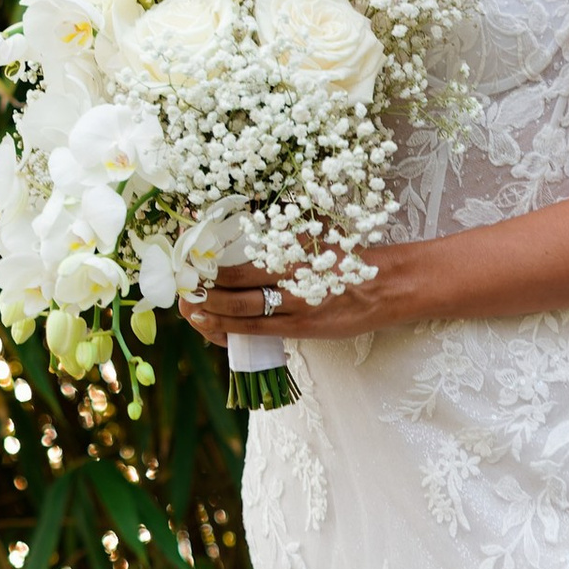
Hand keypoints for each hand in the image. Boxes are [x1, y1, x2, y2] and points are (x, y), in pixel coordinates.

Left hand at [177, 254, 408, 347]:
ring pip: (242, 315)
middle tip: (181, 286)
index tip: (190, 263)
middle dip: (203, 292)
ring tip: (190, 307)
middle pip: (234, 293)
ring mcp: (296, 311)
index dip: (209, 269)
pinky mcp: (304, 330)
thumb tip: (246, 236)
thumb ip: (283, 242)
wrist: (387, 286)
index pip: (239, 268)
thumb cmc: (350, 259)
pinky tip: (214, 326)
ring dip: (211, 312)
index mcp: (293, 258)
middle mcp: (291, 285)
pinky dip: (232, 329)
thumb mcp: (315, 241)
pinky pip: (259, 332)